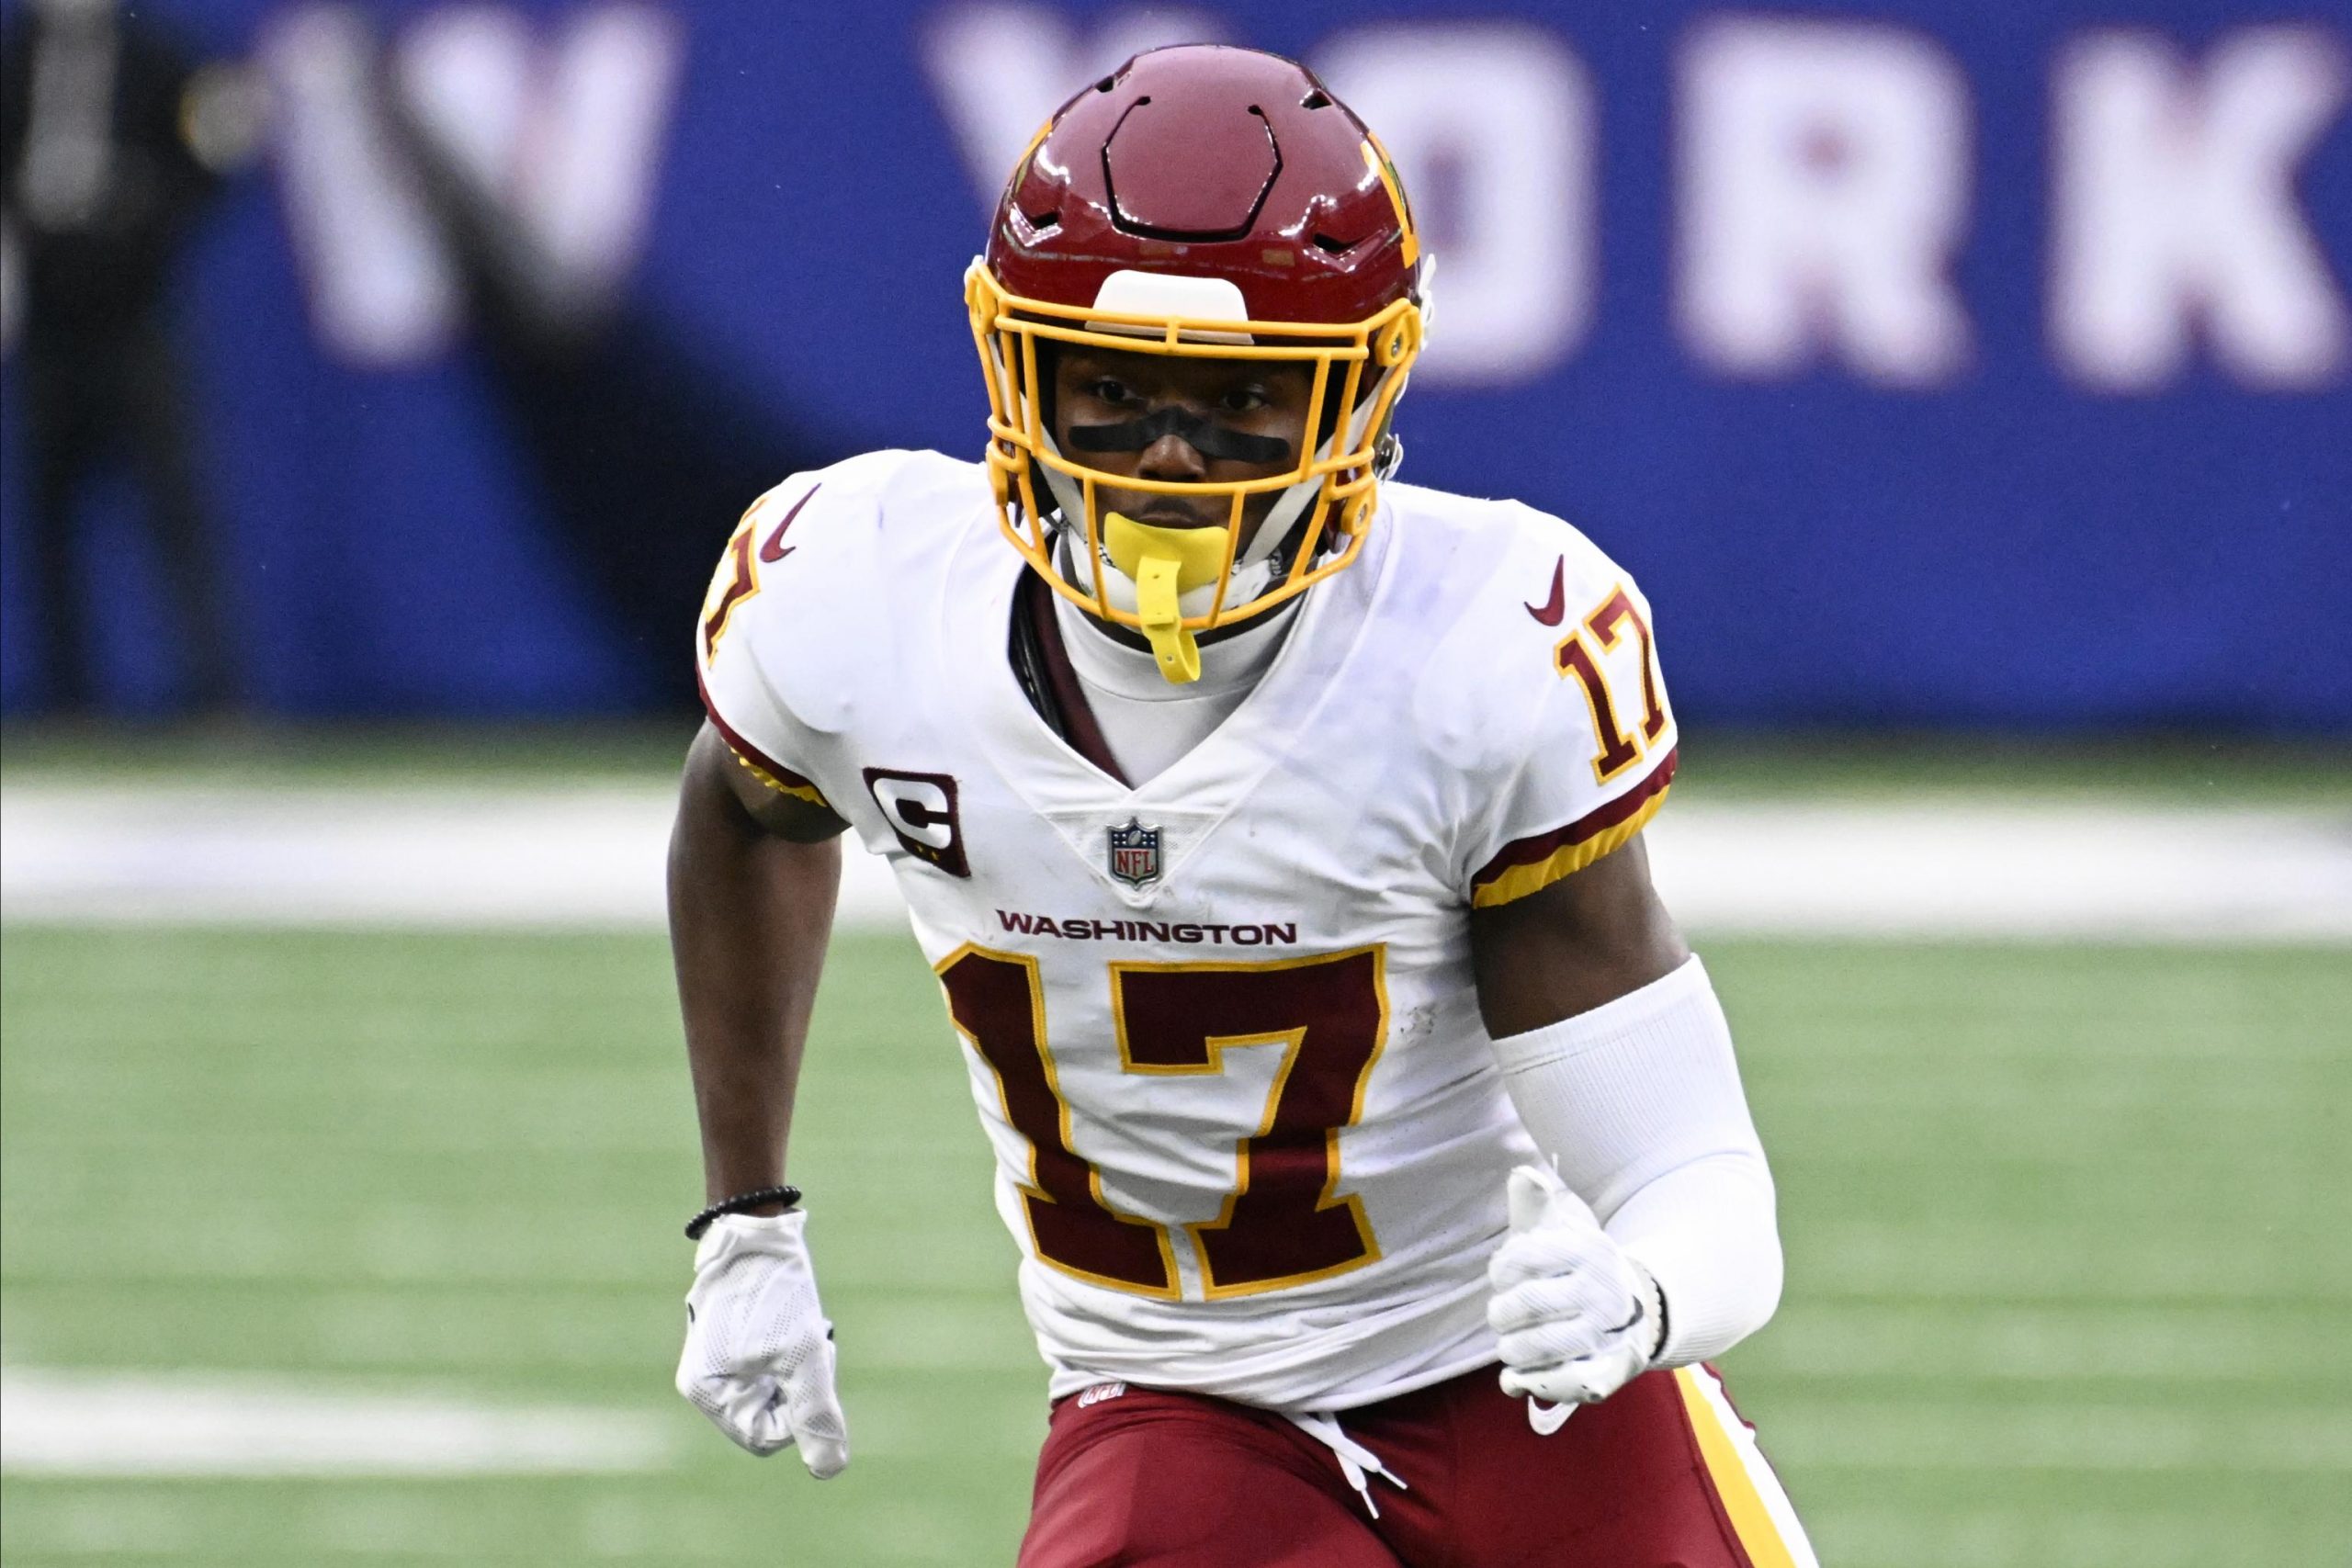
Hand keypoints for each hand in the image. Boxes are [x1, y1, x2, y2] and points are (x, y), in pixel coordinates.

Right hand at [676, 1211, 849, 1476]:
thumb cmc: (774, 1292)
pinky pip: (772, 1366)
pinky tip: (799, 1320)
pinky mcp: (733, 1340)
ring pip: (775, 1389)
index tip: (814, 1368)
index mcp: (708, 1392)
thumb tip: (830, 1469)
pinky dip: (793, 1350)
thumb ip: (817, 1413)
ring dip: (801, 1366)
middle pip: (770, 1415)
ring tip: (807, 1328)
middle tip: (814, 1343)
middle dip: (801, 1386)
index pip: (765, 1438)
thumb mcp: (803, 1355)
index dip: (800, 1415)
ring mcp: (717, 1360)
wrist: (756, 1227)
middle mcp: (705, 1381)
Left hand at [1488, 1164, 1660, 1426]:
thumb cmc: (1577, 1269)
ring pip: (1539, 1347)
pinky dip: (1532, 1385)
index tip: (1503, 1275)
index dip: (1501, 1270)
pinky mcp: (1610, 1372)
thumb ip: (1536, 1206)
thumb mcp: (1560, 1233)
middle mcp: (1602, 1290)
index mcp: (1589, 1250)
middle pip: (1527, 1304)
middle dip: (1502, 1313)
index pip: (1522, 1258)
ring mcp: (1608, 1334)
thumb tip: (1523, 1173)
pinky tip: (1515, 1380)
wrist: (1635, 1312)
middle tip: (1501, 1316)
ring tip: (1508, 1345)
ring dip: (1511, 1349)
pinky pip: (1564, 1384)